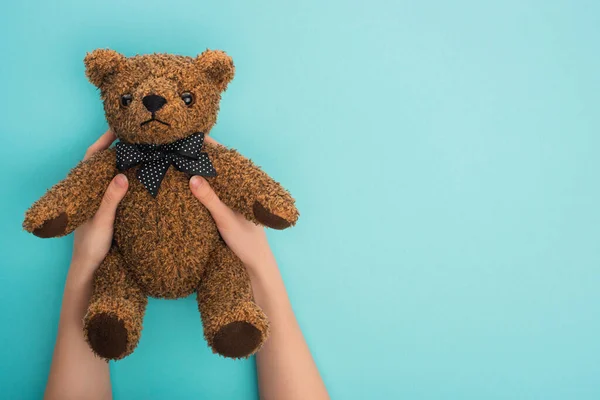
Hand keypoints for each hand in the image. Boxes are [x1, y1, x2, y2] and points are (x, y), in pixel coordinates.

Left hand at [70, 130, 128, 272]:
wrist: (88, 267)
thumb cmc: (91, 244)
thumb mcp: (103, 221)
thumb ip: (110, 199)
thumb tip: (121, 175)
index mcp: (85, 189)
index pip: (93, 157)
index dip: (104, 140)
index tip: (119, 127)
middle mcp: (91, 190)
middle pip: (103, 162)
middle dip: (117, 147)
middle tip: (137, 136)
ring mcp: (100, 199)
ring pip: (111, 174)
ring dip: (124, 161)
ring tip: (143, 150)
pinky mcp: (109, 207)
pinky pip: (118, 186)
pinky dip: (129, 177)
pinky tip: (142, 175)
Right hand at [189, 138, 274, 272]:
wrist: (256, 263)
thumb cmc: (246, 241)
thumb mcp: (225, 219)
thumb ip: (211, 199)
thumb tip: (193, 177)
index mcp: (244, 184)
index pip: (226, 158)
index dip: (210, 145)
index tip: (192, 134)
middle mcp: (239, 187)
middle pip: (218, 165)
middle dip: (200, 155)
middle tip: (177, 143)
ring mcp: (232, 197)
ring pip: (214, 177)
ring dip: (199, 168)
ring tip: (177, 156)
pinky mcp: (226, 207)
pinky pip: (212, 189)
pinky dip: (200, 183)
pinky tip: (186, 181)